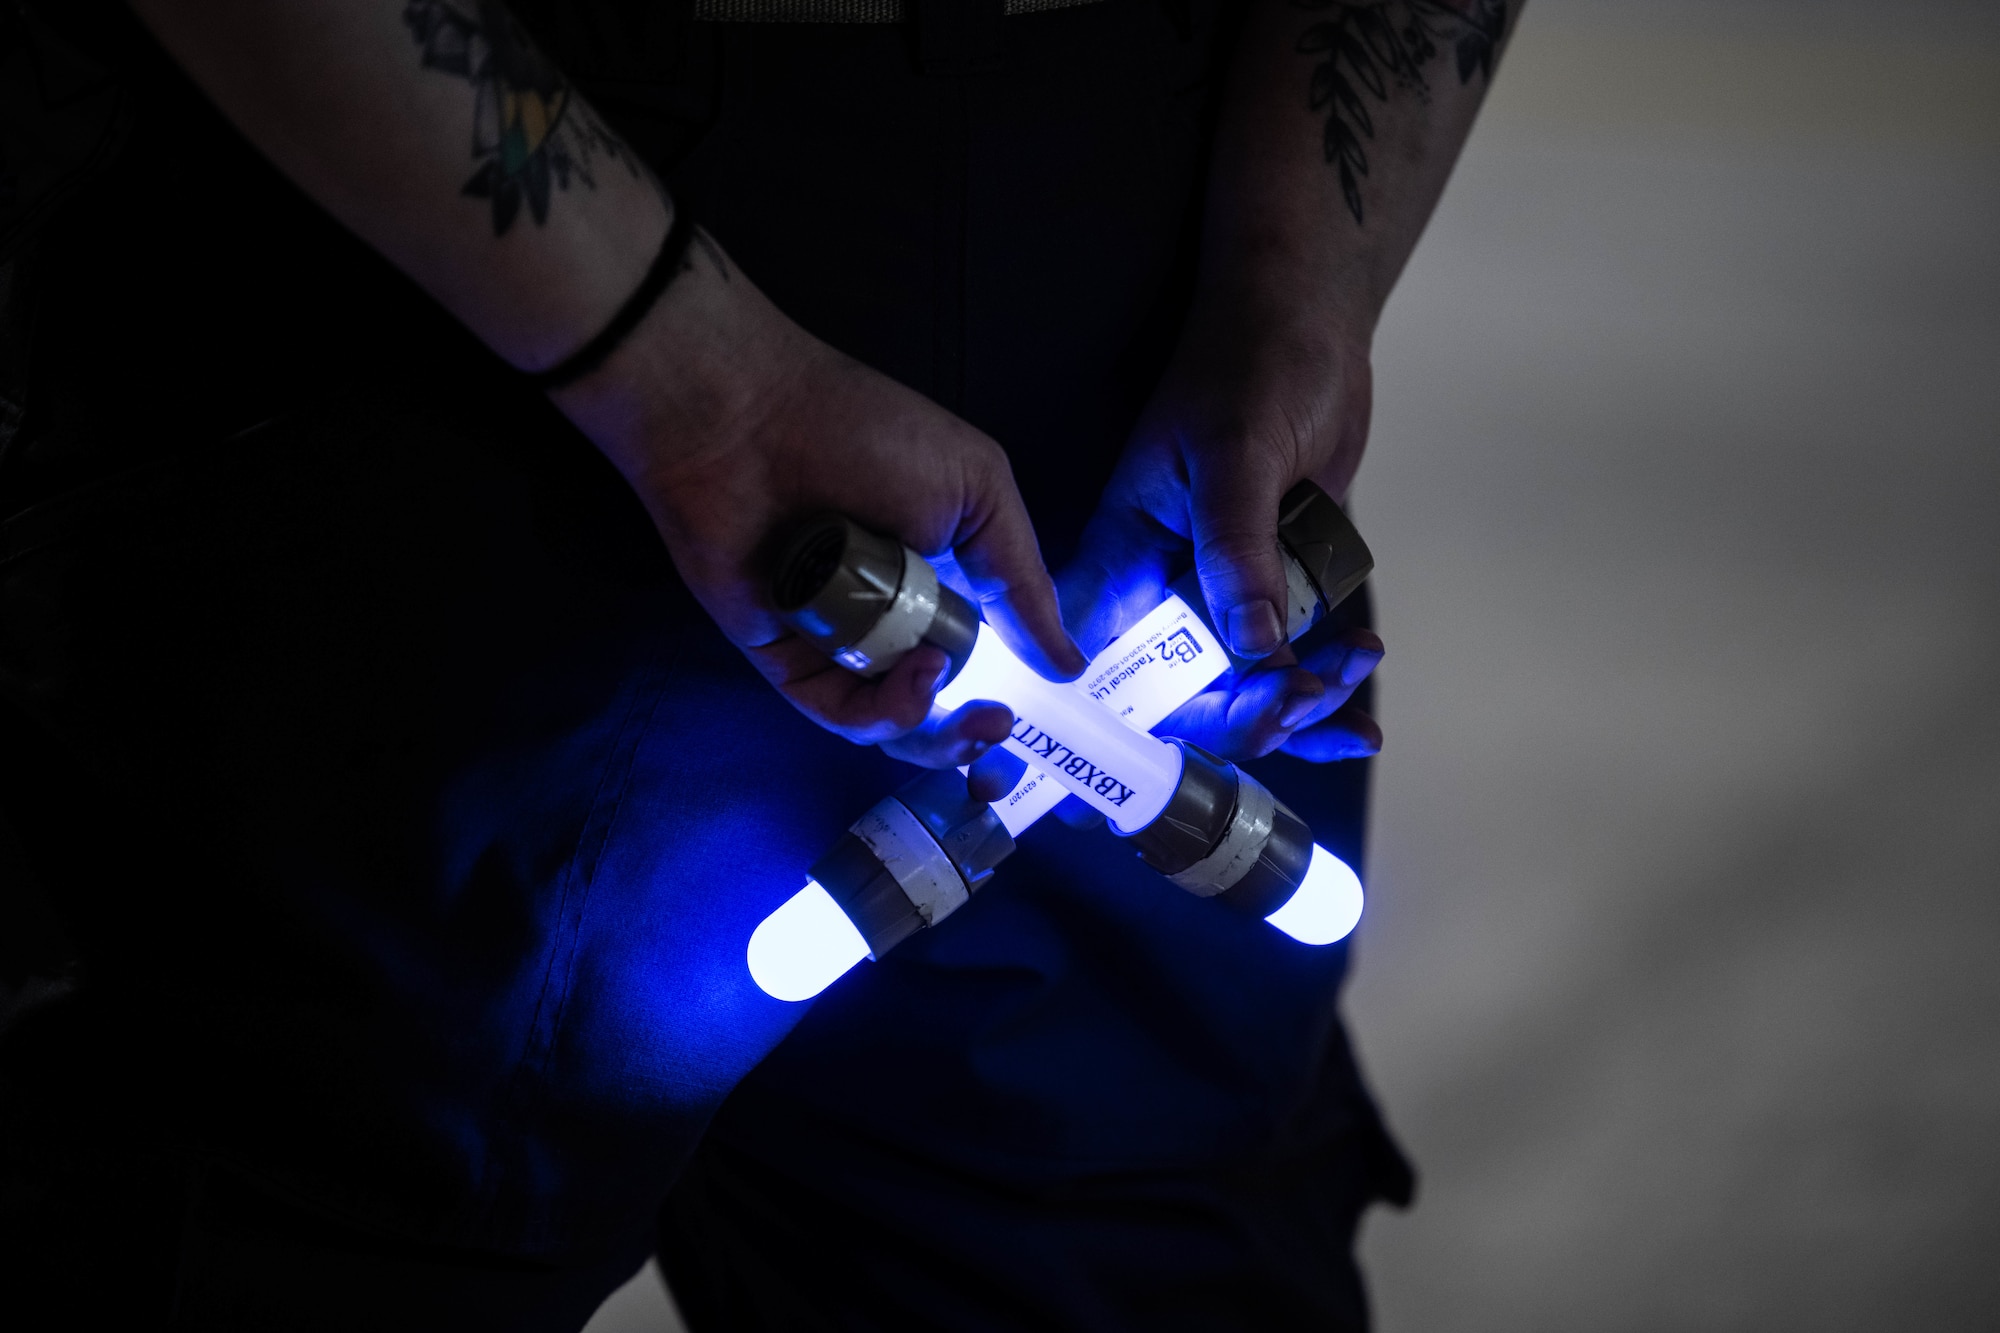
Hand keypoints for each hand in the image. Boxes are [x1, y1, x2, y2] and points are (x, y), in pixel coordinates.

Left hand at [551, 222, 1081, 759]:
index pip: (988, 652)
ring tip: (933, 678)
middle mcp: (891, 613)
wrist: (747, 422)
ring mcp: (837, 640)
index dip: (1014, 685)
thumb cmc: (865, 433)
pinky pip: (838, 713)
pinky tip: (906, 677)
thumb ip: (1023, 583)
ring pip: (891, 719)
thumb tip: (1069, 665)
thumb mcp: (978, 493)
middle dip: (973, 727)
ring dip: (927, 718)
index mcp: (942, 573)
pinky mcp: (785, 658)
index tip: (1042, 702)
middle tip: (995, 724)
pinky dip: (878, 712)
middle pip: (942, 701)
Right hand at [1061, 265, 1382, 762]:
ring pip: (1246, 685)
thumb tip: (1252, 648)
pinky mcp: (1270, 583)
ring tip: (1351, 665)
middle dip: (1247, 716)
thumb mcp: (1235, 450)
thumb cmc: (1250, 360)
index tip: (1207, 737)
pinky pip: (1290, 656)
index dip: (1146, 725)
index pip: (1112, 671)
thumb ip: (1235, 549)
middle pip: (1185, 697)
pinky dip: (1325, 678)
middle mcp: (1163, 586)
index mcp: (1123, 558)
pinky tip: (1359, 673)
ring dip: (1303, 700)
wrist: (1311, 323)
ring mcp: (1218, 590)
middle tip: (1304, 700)